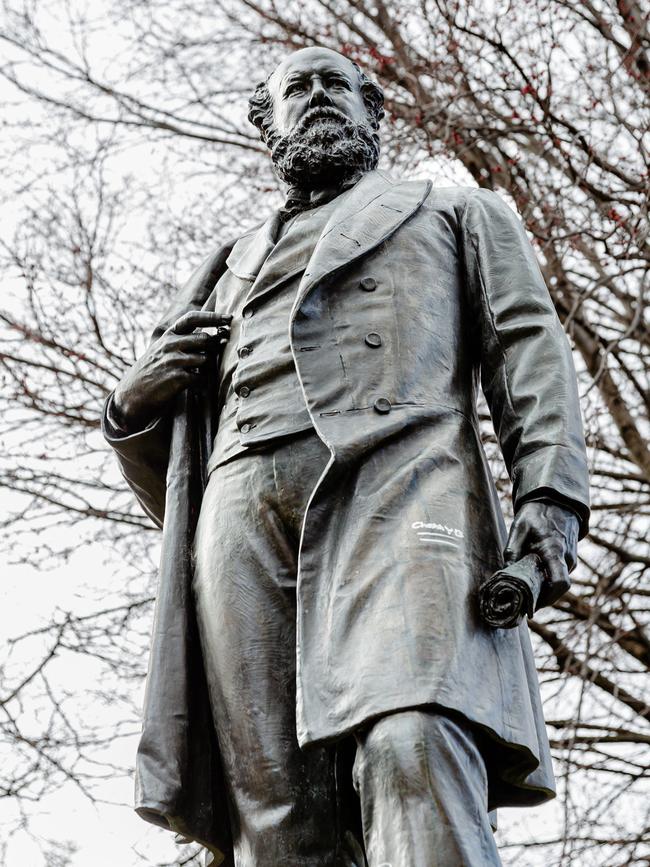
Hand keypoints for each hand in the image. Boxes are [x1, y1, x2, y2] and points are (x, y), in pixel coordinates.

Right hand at [113, 310, 230, 430]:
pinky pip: (202, 378)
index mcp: (167, 336)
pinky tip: (194, 386)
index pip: (192, 319)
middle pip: (204, 339)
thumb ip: (183, 342)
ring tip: (198, 374)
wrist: (132, 396)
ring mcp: (173, 361)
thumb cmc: (152, 373)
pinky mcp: (177, 378)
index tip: (228, 318)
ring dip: (207, 368)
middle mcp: (170, 345)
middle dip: (214, 347)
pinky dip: (202, 383)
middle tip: (216, 355)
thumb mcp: (161, 351)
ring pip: (206, 359)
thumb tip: (214, 339)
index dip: (212, 317)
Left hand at [503, 500, 578, 608]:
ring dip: (544, 589)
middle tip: (522, 603)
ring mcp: (572, 559)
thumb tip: (505, 573)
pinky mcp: (570, 558)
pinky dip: (549, 580)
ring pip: (559, 582)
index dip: (547, 599)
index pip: (560, 583)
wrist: (557, 501)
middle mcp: (567, 558)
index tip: (531, 605)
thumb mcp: (519, 528)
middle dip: (542, 598)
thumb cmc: (536, 514)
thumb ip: (512, 551)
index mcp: (555, 551)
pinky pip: (560, 575)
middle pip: (558, 588)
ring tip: (525, 591)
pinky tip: (534, 579)